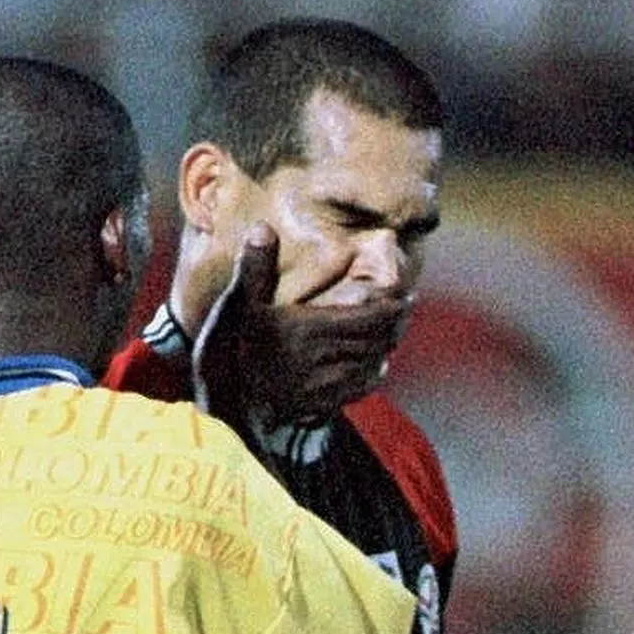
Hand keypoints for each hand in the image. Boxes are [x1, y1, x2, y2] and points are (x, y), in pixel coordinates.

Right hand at [191, 223, 409, 437]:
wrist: (228, 406)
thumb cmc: (236, 349)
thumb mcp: (240, 306)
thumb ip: (255, 268)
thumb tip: (262, 228)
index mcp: (309, 330)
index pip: (369, 318)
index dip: (393, 307)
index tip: (405, 296)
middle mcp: (323, 360)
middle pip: (376, 340)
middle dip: (395, 325)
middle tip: (403, 310)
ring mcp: (324, 387)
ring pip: (372, 364)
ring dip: (385, 349)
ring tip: (391, 334)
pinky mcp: (321, 405)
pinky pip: (359, 389)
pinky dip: (372, 375)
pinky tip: (374, 365)